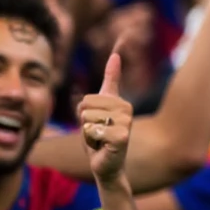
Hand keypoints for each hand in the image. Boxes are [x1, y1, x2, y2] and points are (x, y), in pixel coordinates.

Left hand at [78, 52, 132, 186]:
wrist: (106, 167)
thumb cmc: (99, 139)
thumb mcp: (97, 110)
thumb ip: (105, 87)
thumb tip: (116, 54)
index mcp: (120, 102)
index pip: (90, 98)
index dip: (91, 99)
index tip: (121, 42)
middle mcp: (126, 109)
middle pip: (85, 107)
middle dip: (84, 124)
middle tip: (96, 135)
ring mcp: (125, 122)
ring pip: (87, 119)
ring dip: (87, 134)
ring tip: (99, 141)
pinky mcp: (122, 136)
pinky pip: (92, 131)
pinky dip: (91, 142)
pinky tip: (102, 147)